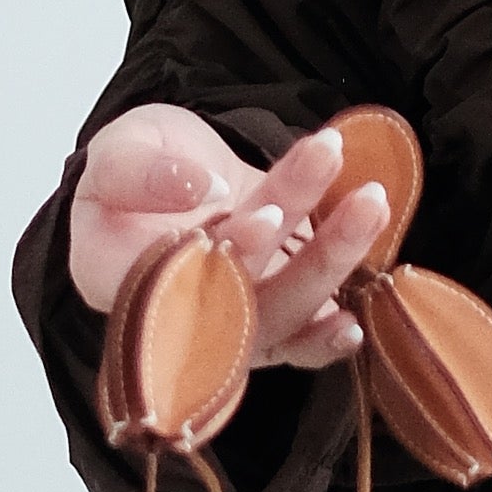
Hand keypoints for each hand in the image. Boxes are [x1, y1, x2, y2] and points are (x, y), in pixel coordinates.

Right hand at [67, 105, 392, 367]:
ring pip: (285, 314)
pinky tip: (361, 312)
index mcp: (120, 280)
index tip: (266, 212)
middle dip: (308, 257)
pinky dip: (331, 335)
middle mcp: (177, 316)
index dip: (227, 256)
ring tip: (372, 205)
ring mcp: (229, 323)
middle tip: (358, 200)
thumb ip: (137, 169)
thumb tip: (198, 188)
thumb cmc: (137, 169)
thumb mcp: (119, 149)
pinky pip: (301, 342)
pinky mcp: (270, 319)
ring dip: (335, 266)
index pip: (177, 281)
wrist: (171, 176)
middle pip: (248, 304)